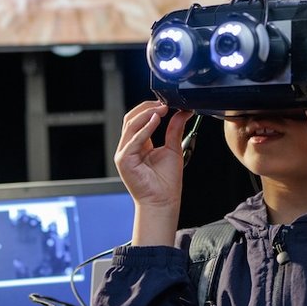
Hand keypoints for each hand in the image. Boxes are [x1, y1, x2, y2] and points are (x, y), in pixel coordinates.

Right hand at [113, 100, 192, 244]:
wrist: (163, 202)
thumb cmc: (166, 182)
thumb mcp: (173, 149)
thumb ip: (174, 129)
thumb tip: (182, 113)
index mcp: (138, 145)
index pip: (138, 120)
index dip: (150, 109)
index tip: (166, 102)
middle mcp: (128, 148)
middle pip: (131, 119)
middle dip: (147, 108)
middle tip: (164, 103)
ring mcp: (124, 154)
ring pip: (131, 125)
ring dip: (146, 114)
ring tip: (162, 109)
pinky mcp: (124, 160)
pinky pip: (134, 140)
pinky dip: (145, 128)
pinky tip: (156, 120)